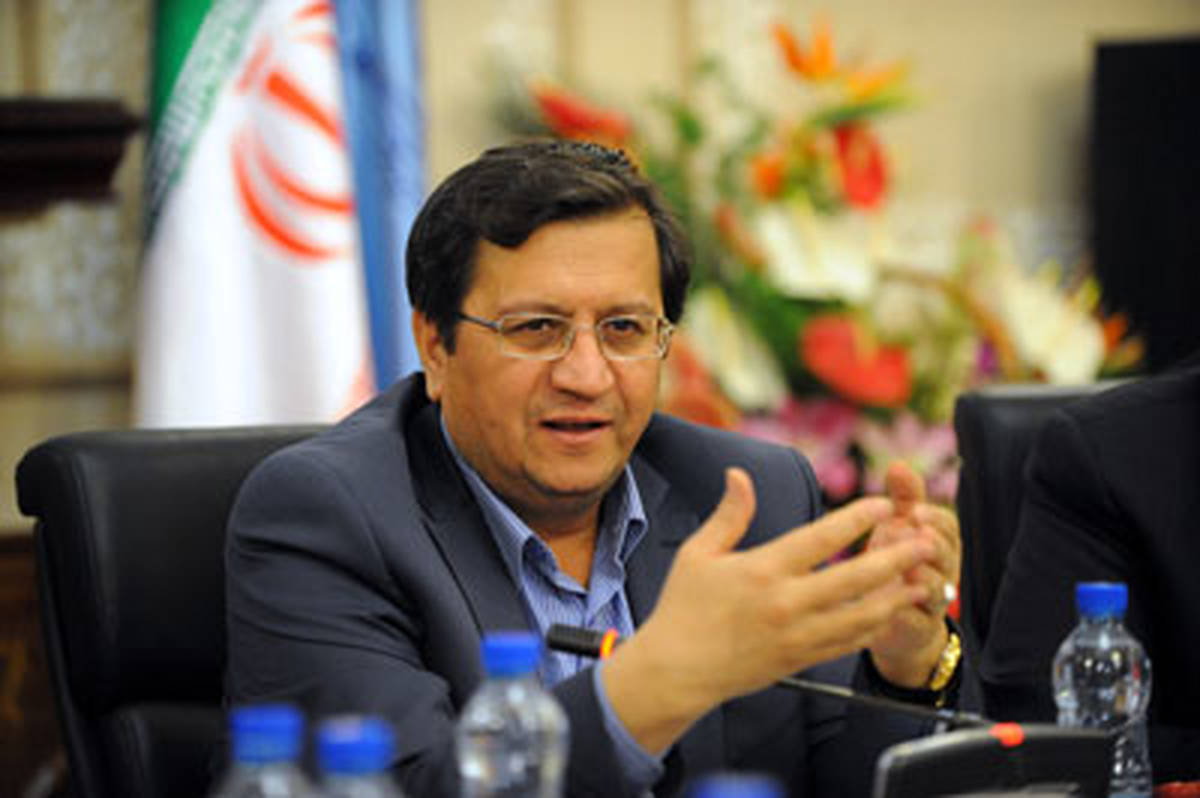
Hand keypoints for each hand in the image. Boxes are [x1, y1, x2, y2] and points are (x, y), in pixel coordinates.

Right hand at [602, 467, 937, 752]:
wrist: (676, 670)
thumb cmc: (682, 607)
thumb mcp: (698, 553)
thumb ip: (729, 514)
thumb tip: (739, 474)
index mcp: (762, 570)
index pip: (820, 538)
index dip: (855, 519)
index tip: (883, 504)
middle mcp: (785, 603)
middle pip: (854, 578)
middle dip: (895, 558)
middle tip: (926, 542)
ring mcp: (796, 635)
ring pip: (860, 615)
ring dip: (895, 596)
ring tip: (922, 580)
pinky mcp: (800, 659)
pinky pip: (846, 643)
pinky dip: (873, 627)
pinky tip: (889, 613)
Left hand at [866, 461, 961, 687]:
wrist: (897, 621)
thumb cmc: (896, 561)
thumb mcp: (898, 526)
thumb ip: (902, 498)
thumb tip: (898, 463)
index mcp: (940, 541)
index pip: (948, 525)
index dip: (933, 518)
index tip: (913, 511)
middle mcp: (943, 570)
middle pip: (946, 554)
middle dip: (931, 543)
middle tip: (913, 533)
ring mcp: (933, 601)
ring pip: (936, 589)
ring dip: (921, 577)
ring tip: (906, 568)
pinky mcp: (917, 628)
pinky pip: (915, 621)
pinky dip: (904, 613)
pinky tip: (890, 605)